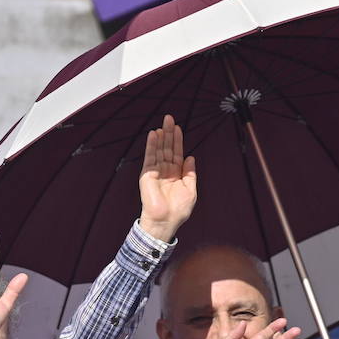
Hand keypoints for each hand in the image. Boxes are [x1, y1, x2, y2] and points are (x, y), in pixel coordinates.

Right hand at [137, 114, 196, 242]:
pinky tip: (154, 134)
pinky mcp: (147, 175)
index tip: (178, 128)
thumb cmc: (178, 210)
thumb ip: (190, 173)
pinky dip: (151, 146)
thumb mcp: (190, 189)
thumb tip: (191, 157)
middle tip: (169, 118)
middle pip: (167, 148)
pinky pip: (150, 157)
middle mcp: (165, 171)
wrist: (165, 221)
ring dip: (161, 136)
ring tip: (163, 123)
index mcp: (176, 175)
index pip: (176, 153)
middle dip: (169, 134)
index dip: (177, 141)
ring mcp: (156, 172)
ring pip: (159, 150)